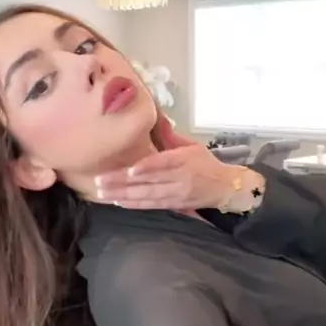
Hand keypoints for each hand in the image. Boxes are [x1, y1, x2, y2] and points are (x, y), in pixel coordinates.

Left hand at [96, 142, 264, 212]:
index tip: (131, 169)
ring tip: (103, 192)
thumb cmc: (206, 164)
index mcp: (184, 160)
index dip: (148, 168)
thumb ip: (170, 137)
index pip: (164, 163)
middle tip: (100, 181)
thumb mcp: (192, 146)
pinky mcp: (173, 205)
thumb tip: (154, 121)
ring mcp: (176, 194)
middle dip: (122, 182)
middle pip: (148, 181)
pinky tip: (119, 202)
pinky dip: (134, 204)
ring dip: (123, 195)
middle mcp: (179, 178)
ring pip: (146, 195)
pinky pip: (151, 205)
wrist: (225, 188)